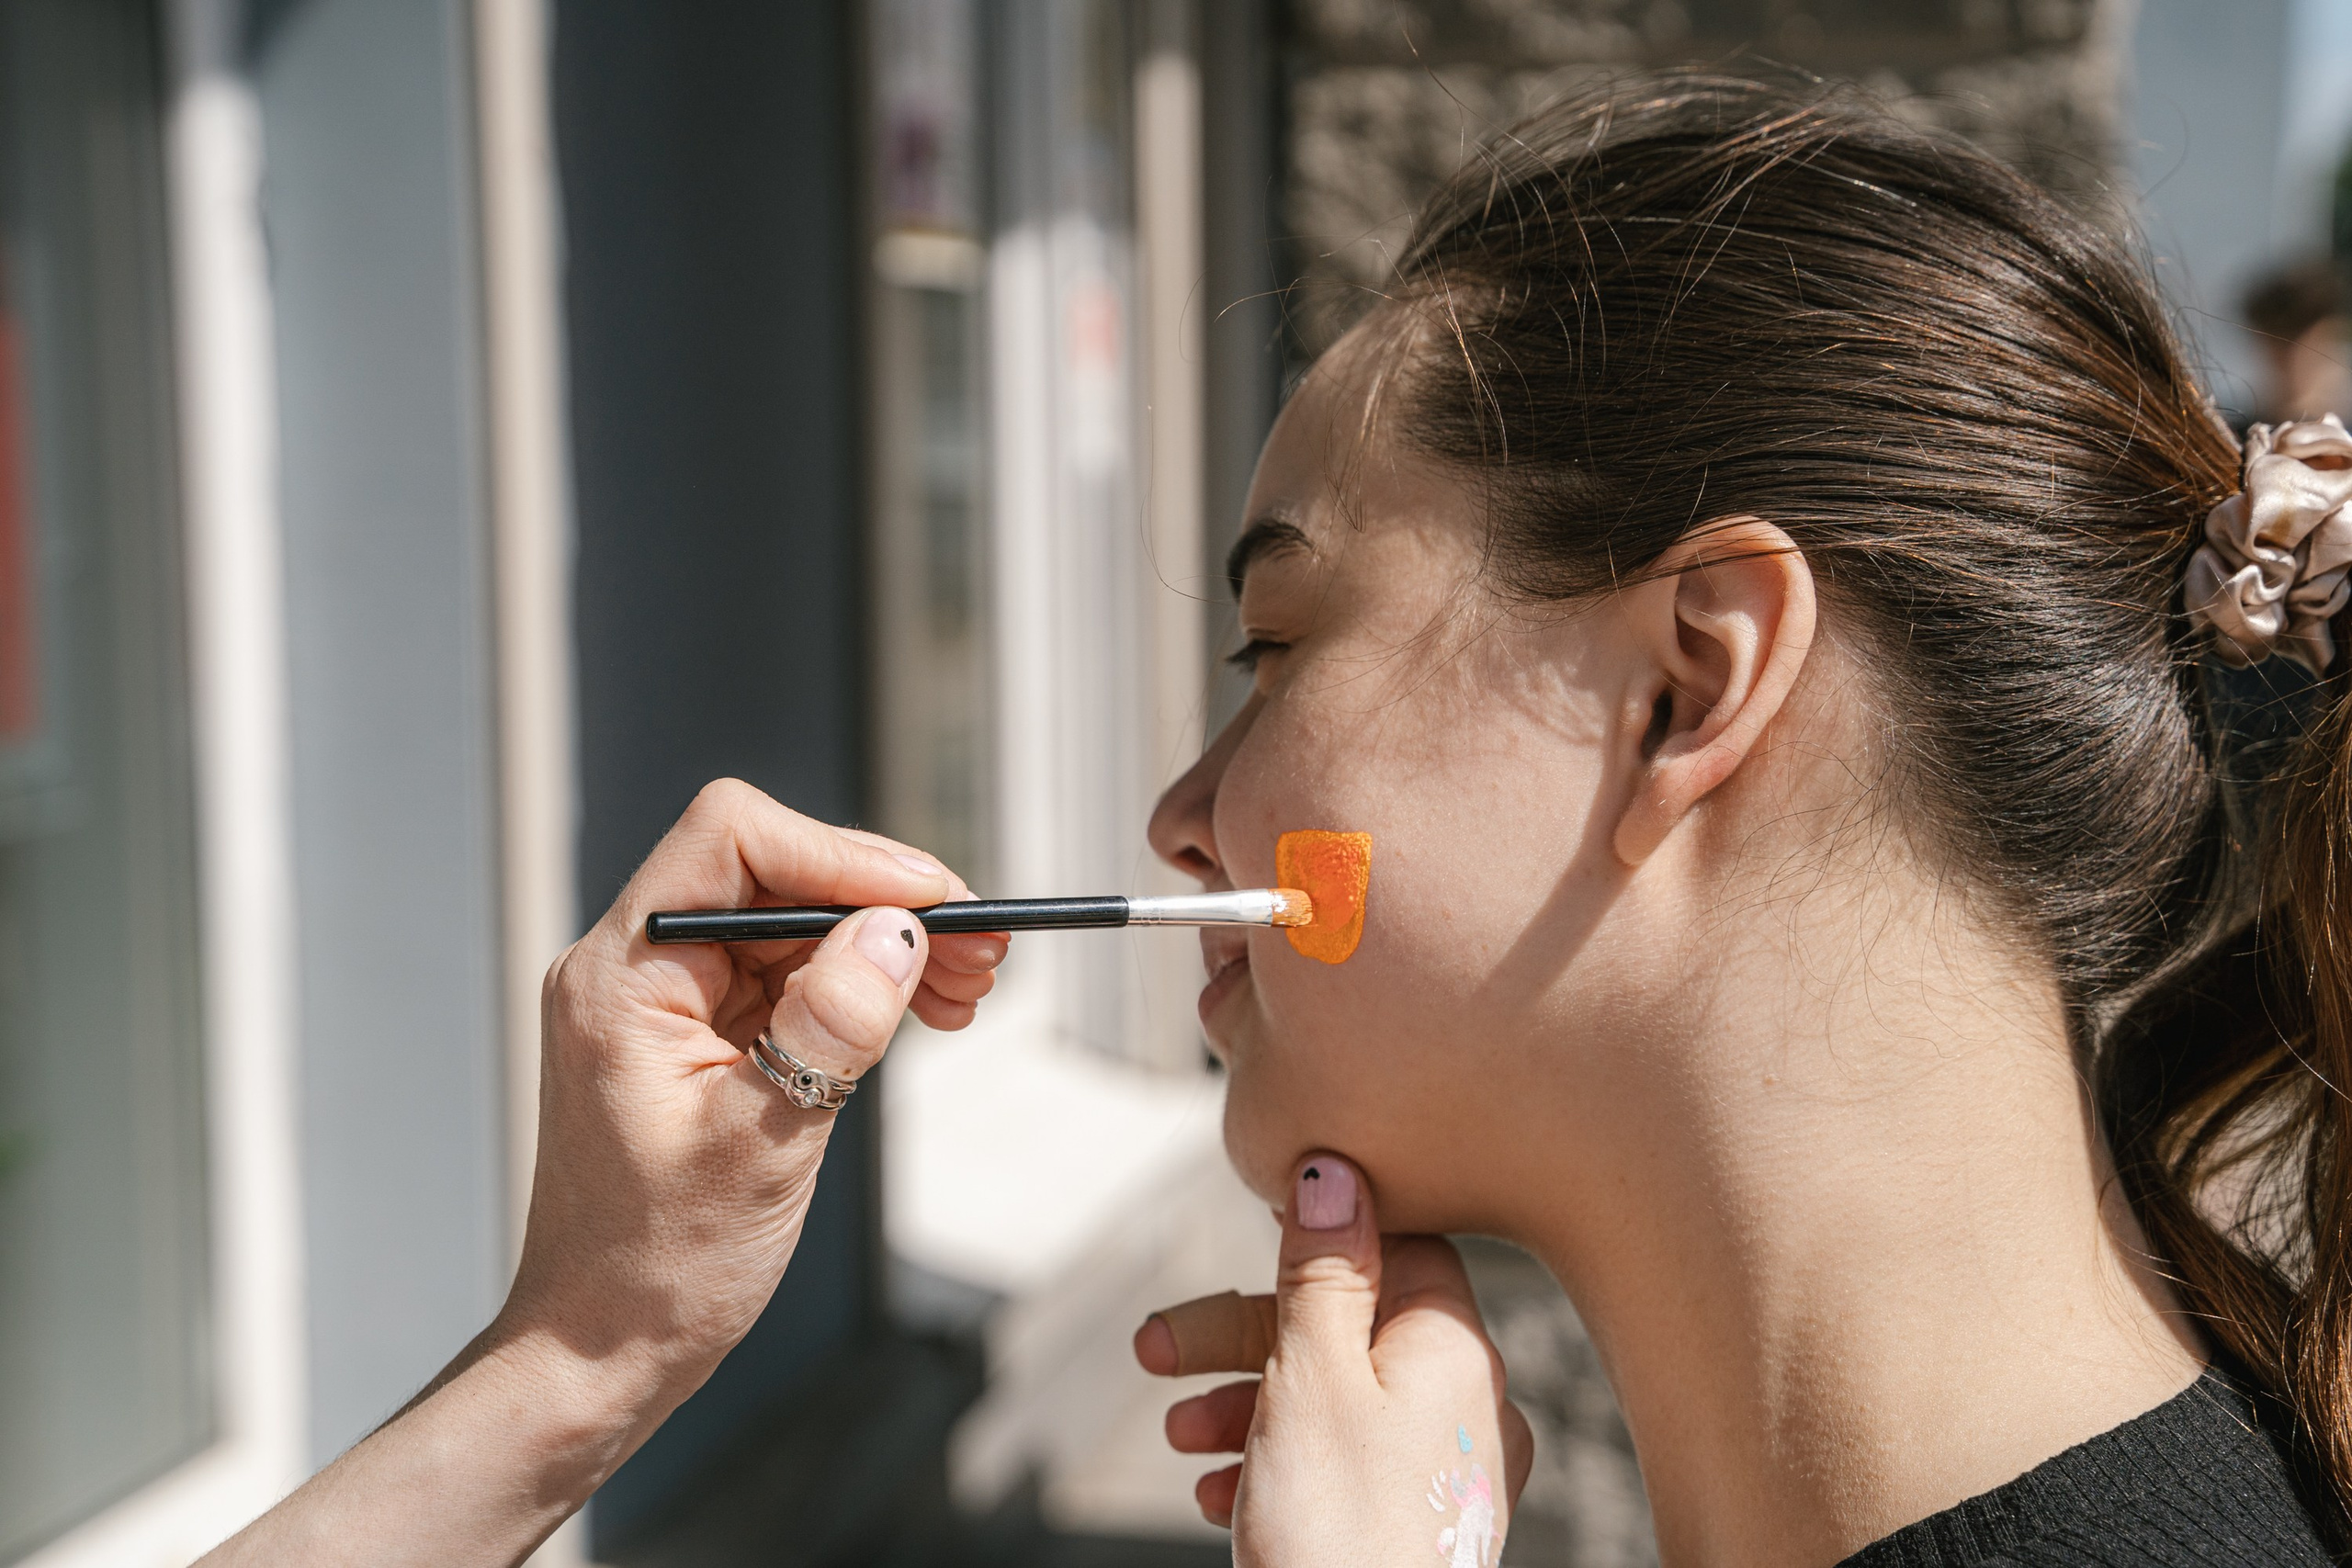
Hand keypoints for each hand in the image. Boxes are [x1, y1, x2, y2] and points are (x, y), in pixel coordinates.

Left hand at [505, 777, 1004, 1393]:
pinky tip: (923, 1011)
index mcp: (621, 977)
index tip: (930, 901)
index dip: (840, 854)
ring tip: (968, 985)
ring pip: (794, 922)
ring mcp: (667, 1001)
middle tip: (981, 948)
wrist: (602, 1350)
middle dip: (883, 899)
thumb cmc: (657, 1266)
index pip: (732, 840)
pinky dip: (862, 984)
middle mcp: (634, 968)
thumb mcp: (761, 1144)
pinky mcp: (699, 1036)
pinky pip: (791, 976)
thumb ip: (829, 1027)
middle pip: (774, 870)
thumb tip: (899, 931)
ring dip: (886, 941)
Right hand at [1134, 1154, 1532, 1566]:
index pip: (1395, 1245)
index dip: (1314, 1238)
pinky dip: (1277, 1460)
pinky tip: (1217, 1492)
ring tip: (1178, 1436)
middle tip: (1155, 1350)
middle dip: (1241, 1334)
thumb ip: (1321, 1269)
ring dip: (1245, 1401)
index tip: (1244, 1243)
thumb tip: (1335, 1165)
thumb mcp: (1311, 1376)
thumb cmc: (1335, 1530)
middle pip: (1350, 1324)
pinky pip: (1344, 1462)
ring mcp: (1448, 1472)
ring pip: (1338, 1397)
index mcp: (1457, 1350)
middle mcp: (1471, 1405)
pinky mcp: (1416, 1525)